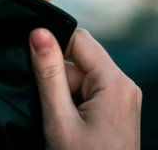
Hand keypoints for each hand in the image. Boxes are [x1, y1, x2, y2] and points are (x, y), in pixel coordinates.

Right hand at [29, 28, 141, 149]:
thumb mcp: (59, 119)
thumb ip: (48, 73)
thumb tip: (39, 32)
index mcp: (116, 82)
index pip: (78, 39)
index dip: (52, 46)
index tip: (32, 66)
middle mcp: (125, 85)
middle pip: (79, 60)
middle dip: (57, 79)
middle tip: (52, 111)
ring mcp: (123, 99)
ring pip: (80, 78)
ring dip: (63, 95)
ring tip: (62, 125)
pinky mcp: (118, 110)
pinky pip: (88, 93)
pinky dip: (72, 104)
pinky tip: (70, 126)